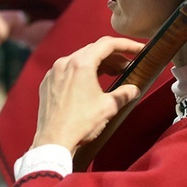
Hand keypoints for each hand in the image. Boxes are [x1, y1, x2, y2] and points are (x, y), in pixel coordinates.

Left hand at [31, 36, 144, 153]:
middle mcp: (64, 62)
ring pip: (79, 59)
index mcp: (81, 64)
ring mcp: (54, 72)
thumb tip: (133, 89)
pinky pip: (67, 70)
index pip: (107, 44)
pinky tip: (91, 83)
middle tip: (129, 66)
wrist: (53, 141)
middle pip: (93, 50)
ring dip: (98, 64)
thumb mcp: (109, 107)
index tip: (139, 50)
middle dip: (114, 56)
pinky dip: (82, 72)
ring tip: (114, 74)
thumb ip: (124, 93)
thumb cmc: (81, 124)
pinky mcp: (47, 83)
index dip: (126, 45)